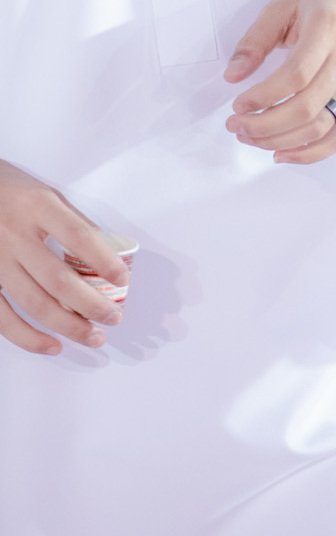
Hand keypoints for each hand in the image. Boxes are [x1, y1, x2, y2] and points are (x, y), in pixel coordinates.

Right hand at [0, 159, 127, 355]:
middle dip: (92, 305)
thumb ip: (72, 222)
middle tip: (114, 318)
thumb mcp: (45, 193)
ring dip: (68, 326)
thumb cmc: (10, 190)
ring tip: (93, 336)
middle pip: (58, 280)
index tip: (122, 279)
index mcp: (37, 206)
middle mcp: (14, 234)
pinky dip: (28, 338)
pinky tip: (53, 345)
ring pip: (34, 303)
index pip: (78, 237)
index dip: (104, 261)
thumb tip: (107, 254)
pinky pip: (2, 318)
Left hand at [225, 0, 335, 163]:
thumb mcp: (282, 4)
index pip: (296, 76)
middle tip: (236, 125)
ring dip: (281, 140)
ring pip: (322, 127)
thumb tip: (233, 76)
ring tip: (252, 137)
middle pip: (307, 107)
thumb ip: (255, 40)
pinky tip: (283, 154)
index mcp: (328, 29)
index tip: (237, 104)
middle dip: (265, 125)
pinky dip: (312, 153)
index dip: (264, 96)